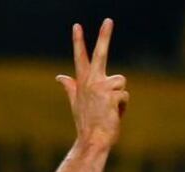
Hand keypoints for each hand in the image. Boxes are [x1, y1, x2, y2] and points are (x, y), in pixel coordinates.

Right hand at [56, 19, 128, 149]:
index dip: (78, 41)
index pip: (80, 57)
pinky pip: (124, 96)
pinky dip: (122, 107)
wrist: (92, 140)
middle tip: (108, 19)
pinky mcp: (113, 96)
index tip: (77, 25)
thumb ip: (70, 86)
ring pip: (120, 83)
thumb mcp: (76, 103)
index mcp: (82, 82)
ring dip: (119, 97)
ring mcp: (101, 88)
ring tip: (110, 111)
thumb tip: (60, 77)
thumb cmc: (86, 123)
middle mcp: (91, 82)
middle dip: (104, 36)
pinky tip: (113, 116)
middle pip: (100, 54)